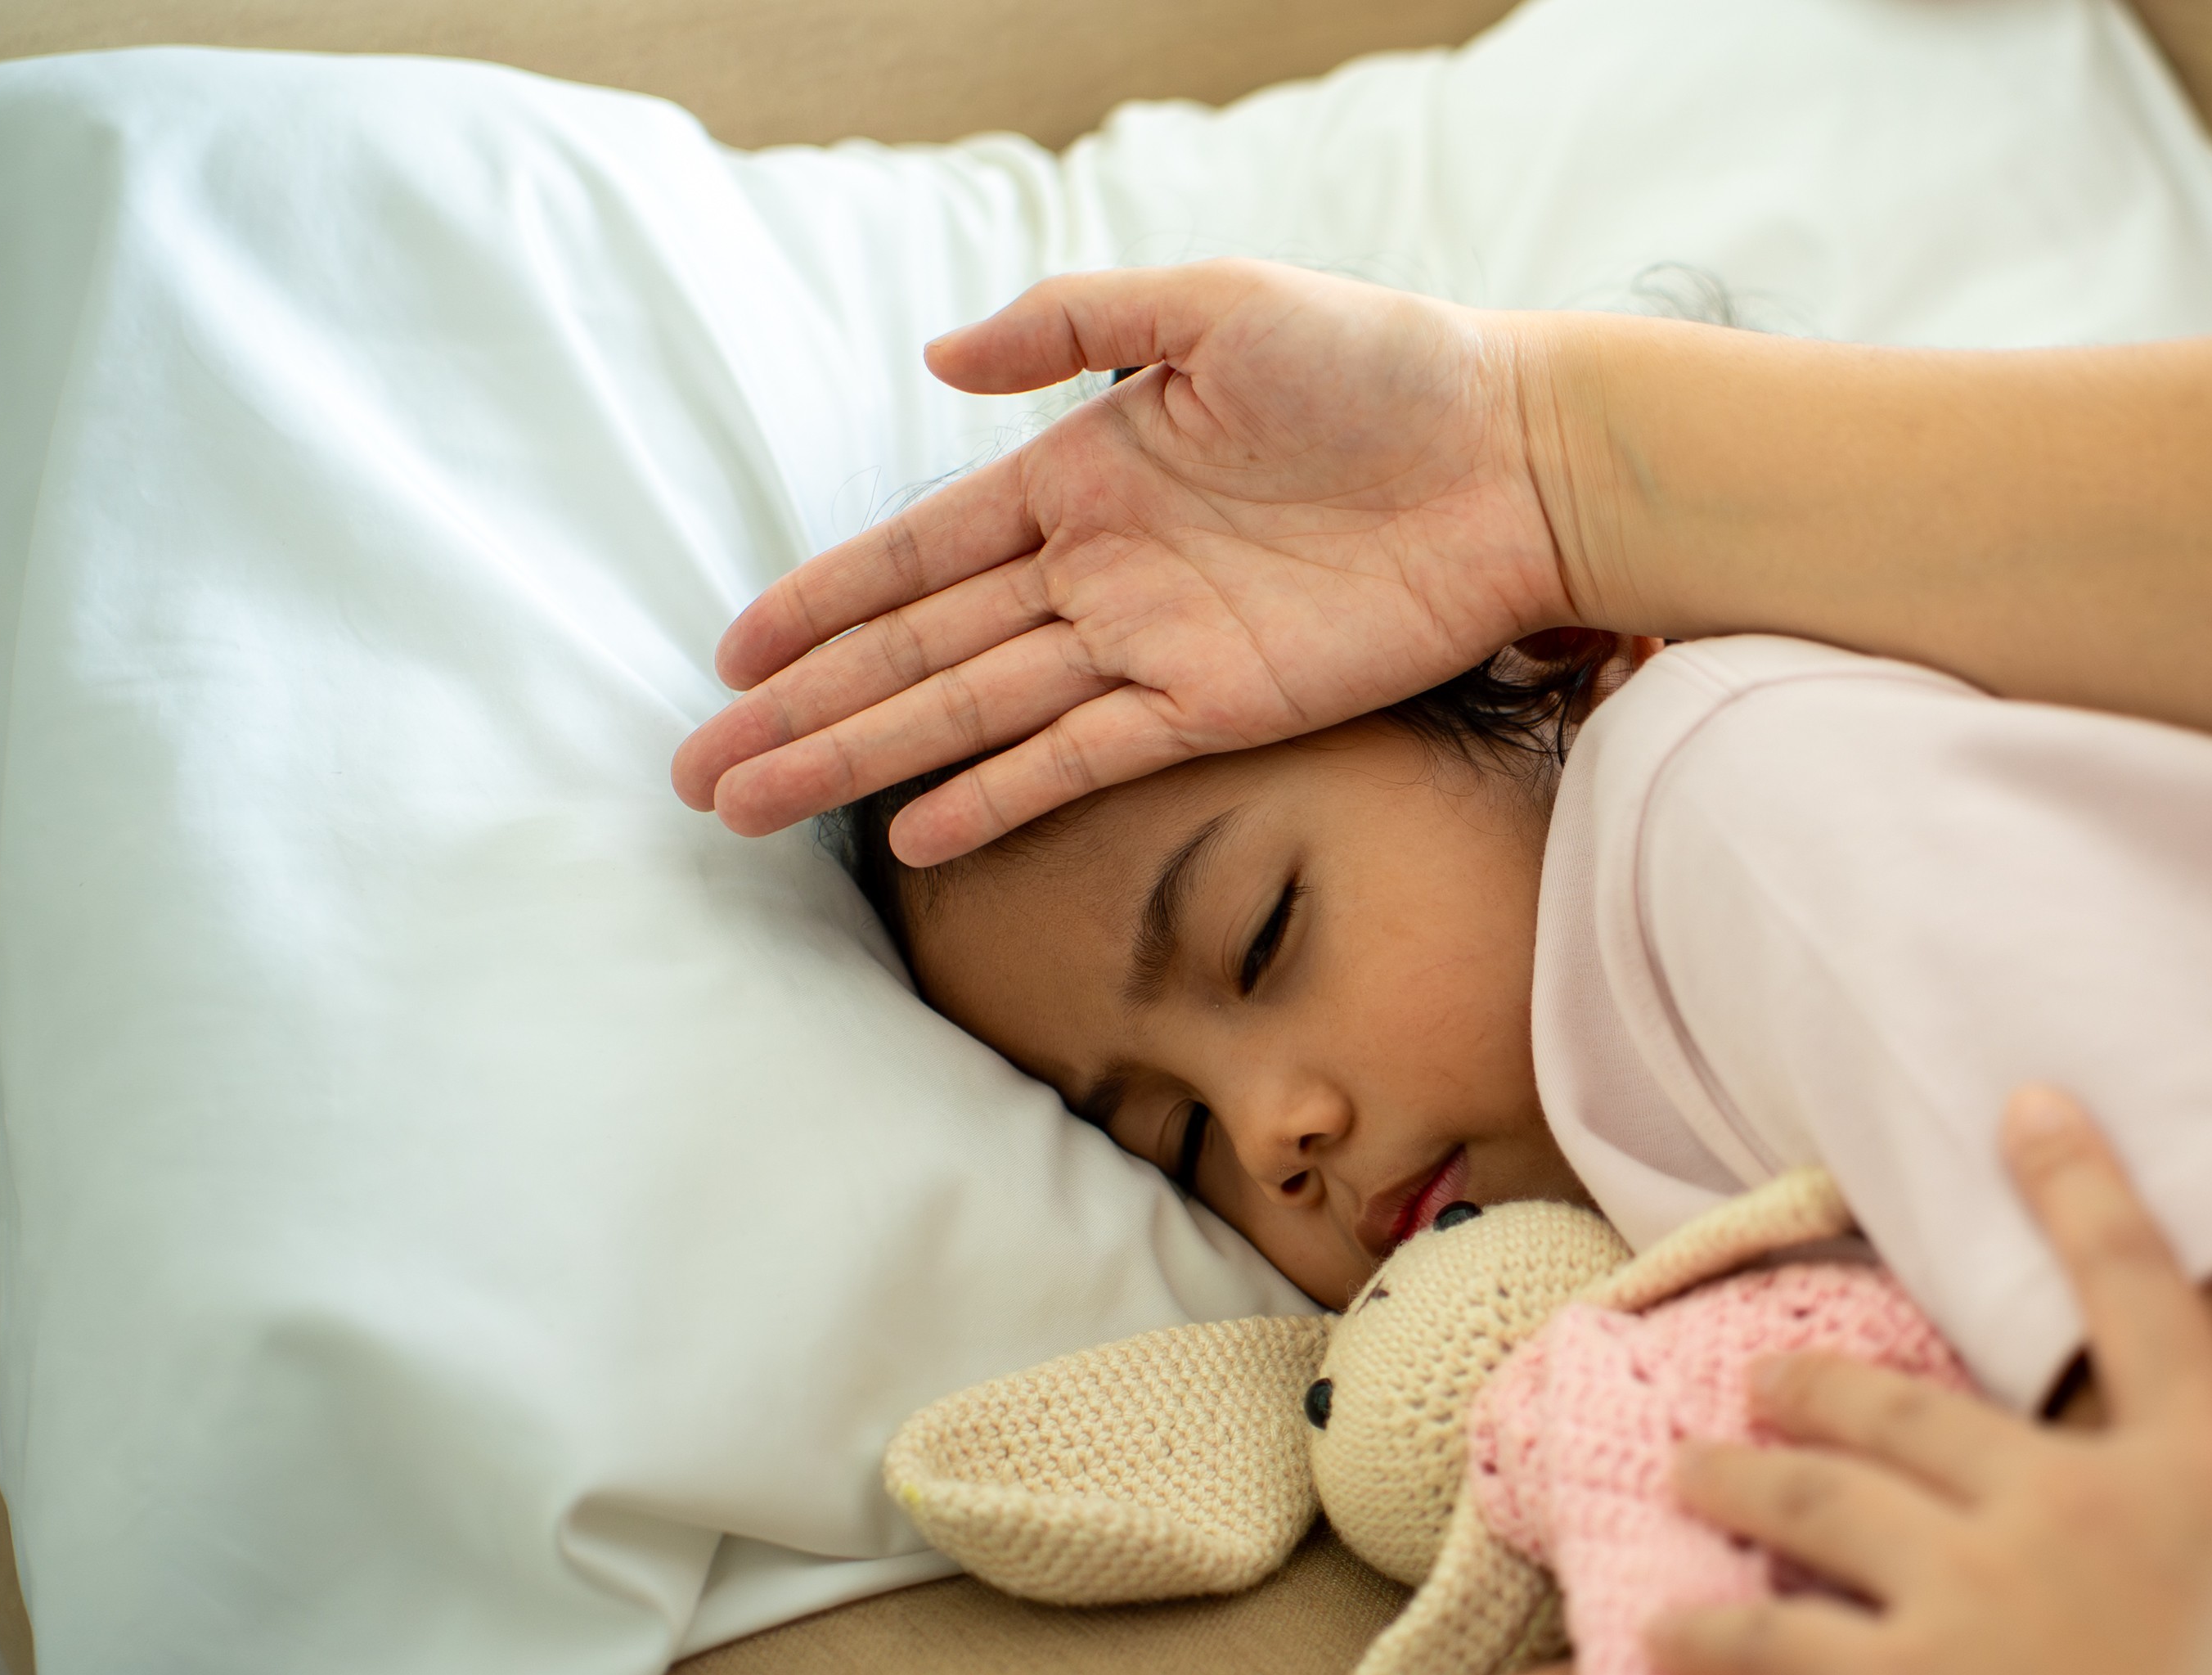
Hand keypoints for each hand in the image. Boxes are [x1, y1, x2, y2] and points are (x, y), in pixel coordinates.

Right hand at [671, 260, 1575, 863]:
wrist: (1512, 452)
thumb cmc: (1379, 362)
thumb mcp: (1212, 306)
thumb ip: (1073, 325)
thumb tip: (938, 360)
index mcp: (1082, 476)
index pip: (919, 554)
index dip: (822, 604)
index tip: (731, 654)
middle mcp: (1100, 572)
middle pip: (920, 652)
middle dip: (809, 712)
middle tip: (699, 773)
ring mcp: (1154, 646)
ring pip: (975, 714)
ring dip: (869, 763)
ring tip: (762, 810)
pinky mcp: (1221, 705)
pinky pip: (1086, 758)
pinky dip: (1000, 794)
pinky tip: (918, 830)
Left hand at [1649, 1089, 2211, 1674]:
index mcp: (2208, 1468)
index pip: (2138, 1291)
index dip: (2079, 1187)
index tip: (2027, 1105)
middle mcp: (2079, 1500)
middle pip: (1920, 1410)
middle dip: (1827, 1385)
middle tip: (1767, 1371)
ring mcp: (1978, 1588)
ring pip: (1825, 1498)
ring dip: (1746, 1478)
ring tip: (1694, 1468)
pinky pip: (1775, 1642)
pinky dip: (1711, 1636)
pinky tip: (1667, 1640)